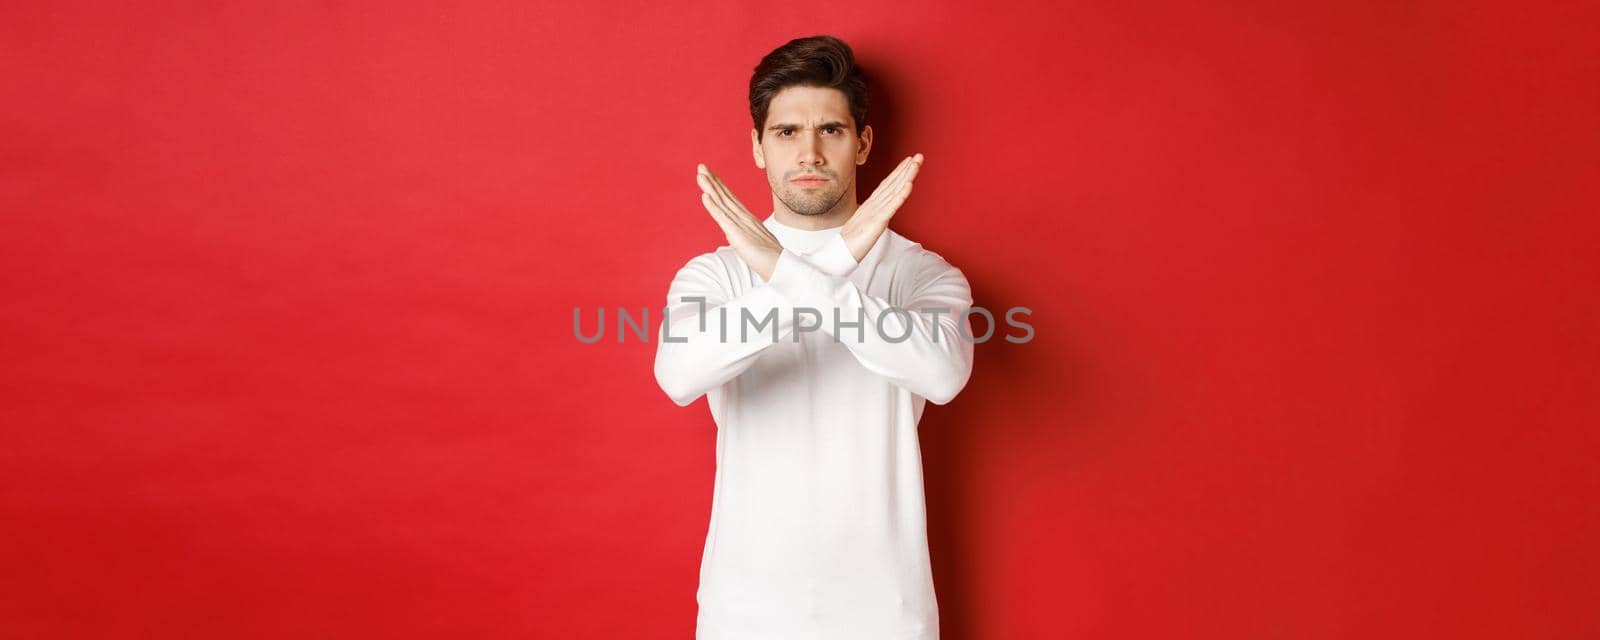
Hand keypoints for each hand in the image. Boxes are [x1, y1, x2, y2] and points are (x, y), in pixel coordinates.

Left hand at [696, 163, 782, 280]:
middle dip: (712, 180)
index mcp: (747, 219)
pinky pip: (723, 218)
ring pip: (722, 203)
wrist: (781, 267)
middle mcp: (744, 218)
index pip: (730, 199)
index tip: (709, 173)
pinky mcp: (738, 235)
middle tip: (701, 166)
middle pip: (725, 196)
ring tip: (700, 175)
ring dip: (710, 188)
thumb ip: (745, 234)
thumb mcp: (755, 241)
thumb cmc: (770, 258)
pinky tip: (705, 196)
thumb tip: (736, 233)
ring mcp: (741, 225)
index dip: (719, 185)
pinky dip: (713, 206)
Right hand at [839, 153, 922, 261]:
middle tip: (918, 156)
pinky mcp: (877, 222)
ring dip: (906, 176)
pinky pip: (891, 207)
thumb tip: (880, 212)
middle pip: (893, 184)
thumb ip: (873, 216)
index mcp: (872, 205)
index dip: (898, 172)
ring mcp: (876, 213)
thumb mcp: (865, 224)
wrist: (841, 253)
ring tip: (916, 164)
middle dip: (906, 169)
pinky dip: (901, 195)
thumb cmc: (852, 242)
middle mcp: (875, 205)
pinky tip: (909, 185)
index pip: (888, 185)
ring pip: (894, 191)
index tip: (909, 161)